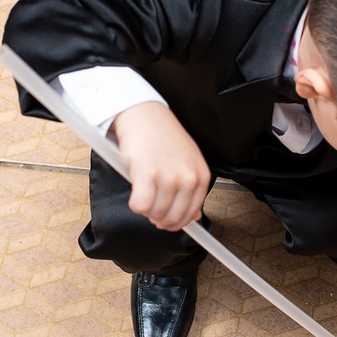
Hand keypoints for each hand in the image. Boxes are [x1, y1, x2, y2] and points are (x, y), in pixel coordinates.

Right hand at [111, 102, 210, 230]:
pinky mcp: (148, 174)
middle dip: (158, 218)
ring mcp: (169, 177)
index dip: (175, 222)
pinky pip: (140, 206)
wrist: (145, 115)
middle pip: (172, 218)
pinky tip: (135, 190)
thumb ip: (192, 191)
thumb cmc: (163, 137)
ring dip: (146, 209)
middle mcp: (188, 178)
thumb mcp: (187, 162)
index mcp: (201, 176)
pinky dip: (135, 203)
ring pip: (155, 213)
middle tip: (150, 206)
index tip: (165, 220)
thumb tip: (194, 217)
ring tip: (143, 191)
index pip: (190, 214)